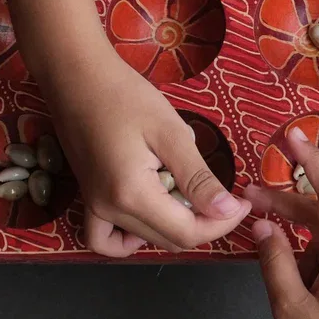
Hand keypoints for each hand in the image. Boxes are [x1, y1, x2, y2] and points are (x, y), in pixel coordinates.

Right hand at [6, 0, 250, 255]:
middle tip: (224, 197)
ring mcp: (95, 207)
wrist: (77, 77)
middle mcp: (110, 210)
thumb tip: (227, 211)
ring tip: (190, 200)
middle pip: (169, 241)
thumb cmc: (125, 95)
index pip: (187, 232)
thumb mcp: (171, 132)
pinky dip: (128, 240)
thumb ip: (198, 178)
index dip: (222, 224)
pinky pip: (105, 239)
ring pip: (145, 241)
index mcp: (133, 194)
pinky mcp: (89, 199)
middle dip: (205, 225)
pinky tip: (148, 216)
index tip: (241, 201)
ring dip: (175, 229)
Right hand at [248, 127, 318, 318]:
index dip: (311, 160)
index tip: (291, 136)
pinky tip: (285, 268)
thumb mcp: (288, 306)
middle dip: (286, 203)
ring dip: (295, 233)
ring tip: (259, 238)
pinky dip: (308, 254)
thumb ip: (274, 259)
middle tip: (246, 198)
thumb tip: (265, 224)